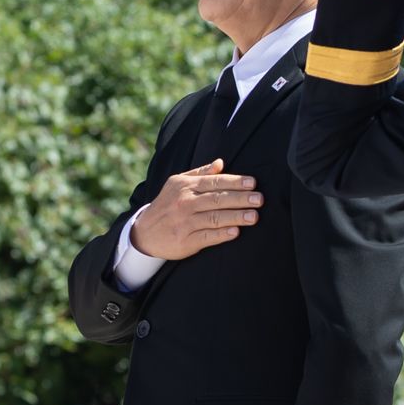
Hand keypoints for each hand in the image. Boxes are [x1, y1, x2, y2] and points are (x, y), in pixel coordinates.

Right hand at [130, 162, 262, 261]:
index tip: (253, 183)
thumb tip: (220, 163)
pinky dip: (222, 234)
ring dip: (236, 217)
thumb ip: (199, 173)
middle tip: (260, 199)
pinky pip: (206, 237)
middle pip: (217, 199)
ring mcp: (185, 223)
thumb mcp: (177, 184)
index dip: (235, 182)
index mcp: (185, 187)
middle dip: (240, 199)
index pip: (214, 182)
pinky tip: (235, 232)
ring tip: (254, 216)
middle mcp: (185, 203)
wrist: (144, 233)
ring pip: (214, 218)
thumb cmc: (166, 205)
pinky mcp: (185, 241)